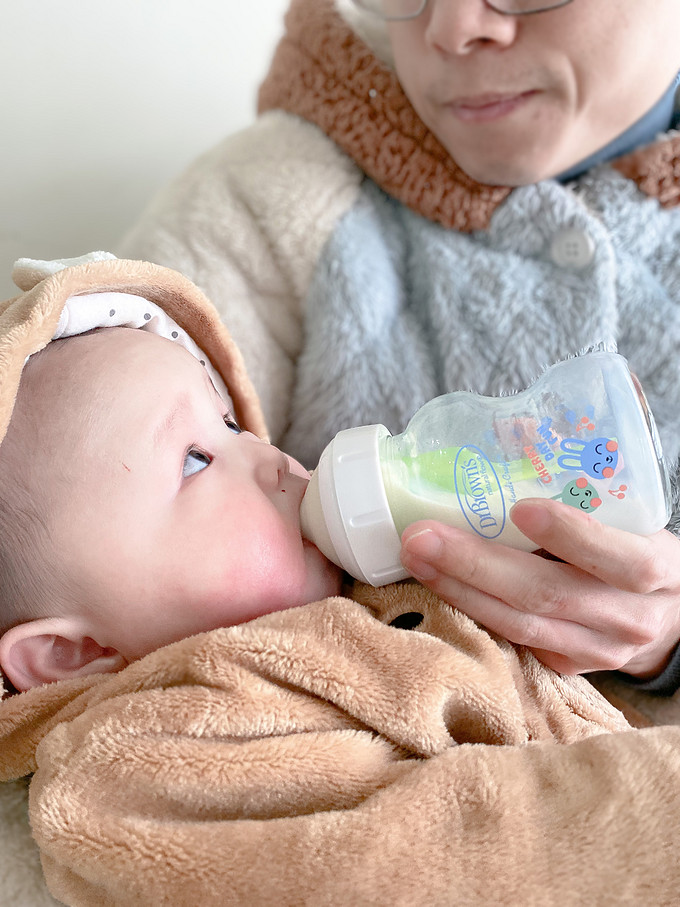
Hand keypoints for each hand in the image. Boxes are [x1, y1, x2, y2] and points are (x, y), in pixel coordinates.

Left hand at [400, 498, 679, 678]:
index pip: (621, 559)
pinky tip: (437, 580)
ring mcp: (598, 648)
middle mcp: (629, 616)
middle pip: (548, 594)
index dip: (572, 536)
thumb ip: (590, 480)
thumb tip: (521, 424)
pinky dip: (470, 608)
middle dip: (478, 565)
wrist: (666, 615)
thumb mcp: (633, 515)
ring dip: (460, 589)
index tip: (521, 508)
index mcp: (658, 568)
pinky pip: (512, 638)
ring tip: (415, 556)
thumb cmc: (637, 546)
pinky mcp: (567, 665)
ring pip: (521, 624)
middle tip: (423, 535)